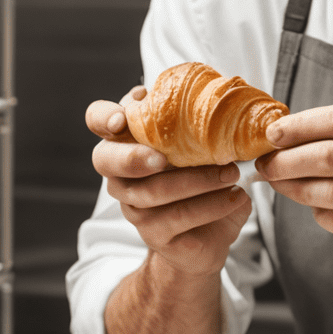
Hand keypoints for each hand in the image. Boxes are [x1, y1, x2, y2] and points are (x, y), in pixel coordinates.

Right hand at [86, 94, 251, 276]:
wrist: (209, 235)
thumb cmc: (201, 178)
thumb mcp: (200, 146)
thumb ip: (194, 122)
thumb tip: (216, 98)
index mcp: (127, 141)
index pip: (97, 119)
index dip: (103, 117)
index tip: (122, 119)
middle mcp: (120, 175)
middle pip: (106, 161)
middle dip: (133, 157)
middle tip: (163, 157)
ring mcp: (133, 208)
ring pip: (153, 192)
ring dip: (197, 181)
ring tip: (231, 173)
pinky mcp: (154, 235)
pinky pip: (179, 218)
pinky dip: (212, 205)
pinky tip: (235, 197)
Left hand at [255, 103, 332, 273]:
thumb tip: (307, 130)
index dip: (299, 125)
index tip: (273, 133)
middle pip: (328, 156)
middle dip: (285, 160)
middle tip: (264, 164)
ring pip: (330, 193)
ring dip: (295, 190)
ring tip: (280, 186)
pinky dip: (322, 214)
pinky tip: (318, 208)